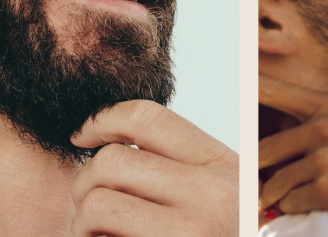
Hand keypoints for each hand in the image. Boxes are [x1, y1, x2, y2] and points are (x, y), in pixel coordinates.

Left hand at [70, 100, 237, 236]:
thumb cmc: (230, 232)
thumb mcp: (227, 189)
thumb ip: (187, 164)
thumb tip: (114, 140)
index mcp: (222, 164)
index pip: (149, 118)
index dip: (104, 118)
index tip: (83, 134)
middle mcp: (208, 193)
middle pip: (111, 161)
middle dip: (85, 181)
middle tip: (92, 203)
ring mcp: (186, 234)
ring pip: (97, 205)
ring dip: (83, 223)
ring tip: (98, 236)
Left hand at [259, 29, 327, 215]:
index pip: (278, 93)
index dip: (251, 89)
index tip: (233, 87)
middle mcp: (324, 130)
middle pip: (263, 150)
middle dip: (259, 169)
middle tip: (258, 181)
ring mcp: (324, 162)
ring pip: (275, 183)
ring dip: (274, 196)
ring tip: (276, 203)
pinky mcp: (327, 193)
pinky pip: (291, 204)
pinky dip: (292, 212)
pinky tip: (302, 211)